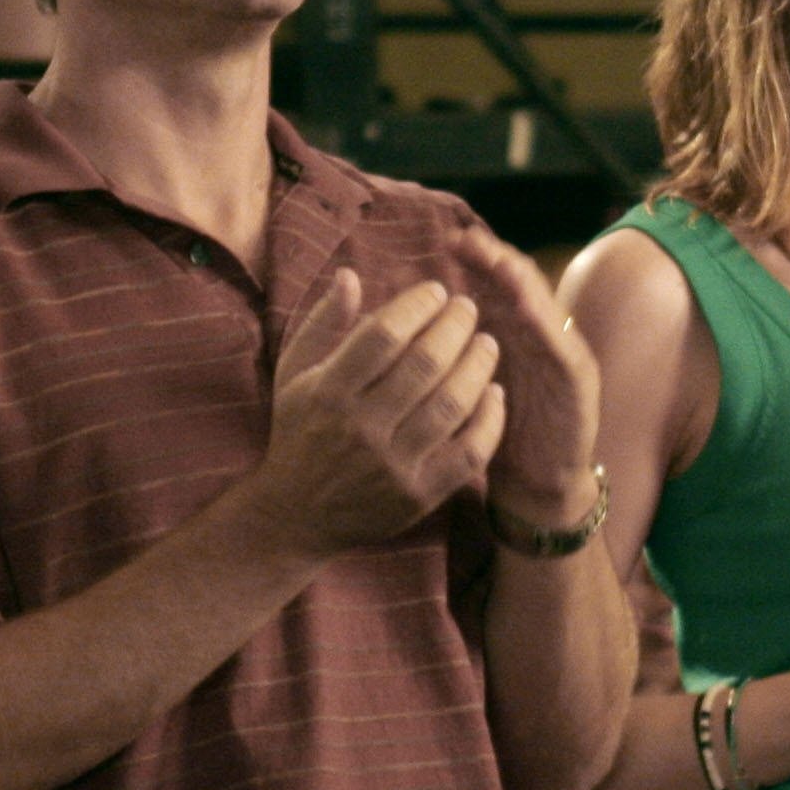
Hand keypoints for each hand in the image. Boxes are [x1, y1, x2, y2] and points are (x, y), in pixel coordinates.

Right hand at [247, 269, 506, 556]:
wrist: (296, 515)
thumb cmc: (300, 430)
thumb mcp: (294, 374)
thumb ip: (322, 324)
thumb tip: (350, 274)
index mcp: (328, 392)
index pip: (383, 336)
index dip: (417, 306)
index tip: (436, 291)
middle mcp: (360, 428)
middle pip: (425, 365)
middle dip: (455, 327)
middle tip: (469, 309)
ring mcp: (392, 465)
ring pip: (452, 405)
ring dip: (478, 366)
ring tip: (487, 344)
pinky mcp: (418, 495)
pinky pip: (469, 452)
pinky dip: (489, 419)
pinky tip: (495, 393)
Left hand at [457, 230, 602, 531]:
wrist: (535, 486)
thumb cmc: (494, 434)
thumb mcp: (466, 384)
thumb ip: (453, 346)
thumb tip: (415, 309)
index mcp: (513, 335)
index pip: (496, 286)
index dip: (477, 261)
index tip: (447, 241)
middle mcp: (541, 338)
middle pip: (521, 287)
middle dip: (497, 260)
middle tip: (469, 239)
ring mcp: (564, 357)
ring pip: (545, 309)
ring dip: (523, 284)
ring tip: (499, 261)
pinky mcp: (579, 385)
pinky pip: (563, 349)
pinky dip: (547, 325)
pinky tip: (528, 308)